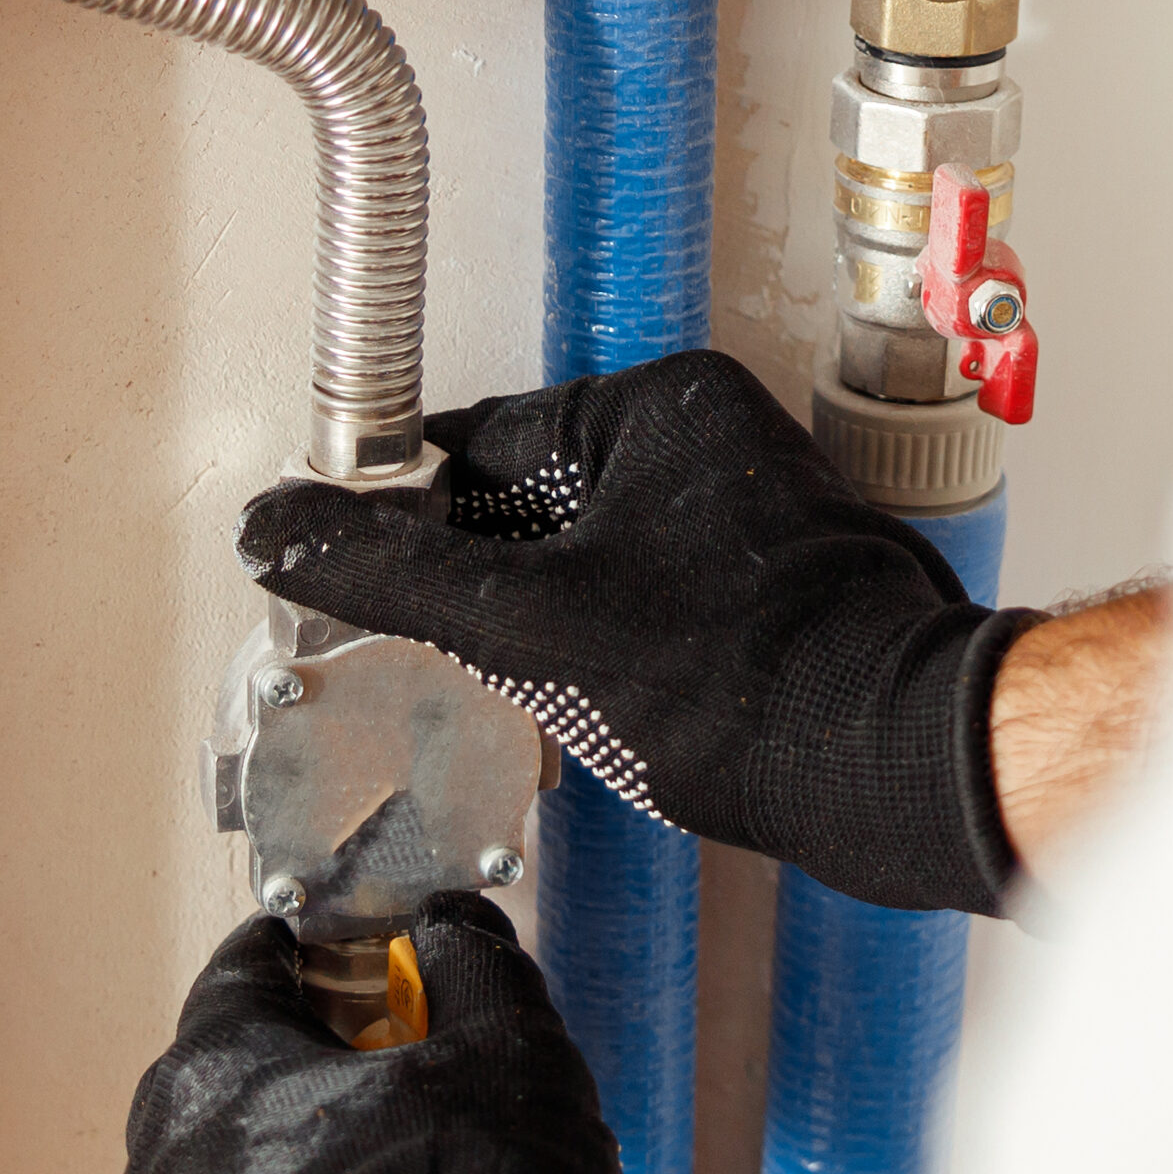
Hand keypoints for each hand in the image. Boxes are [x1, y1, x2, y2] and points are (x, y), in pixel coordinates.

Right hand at [238, 350, 1037, 916]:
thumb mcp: (530, 624)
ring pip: (596, 561)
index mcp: (662, 407)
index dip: (417, 523)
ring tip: (554, 692)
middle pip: (538, 506)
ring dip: (553, 627)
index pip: (482, 447)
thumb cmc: (747, 683)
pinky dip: (619, 652)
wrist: (893, 766)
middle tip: (468, 654)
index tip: (372, 574)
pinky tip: (616, 711)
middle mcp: (718, 439)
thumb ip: (397, 573)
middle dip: (493, 586)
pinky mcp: (778, 587)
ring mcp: (756, 513)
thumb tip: (280, 528)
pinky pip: (659, 602)